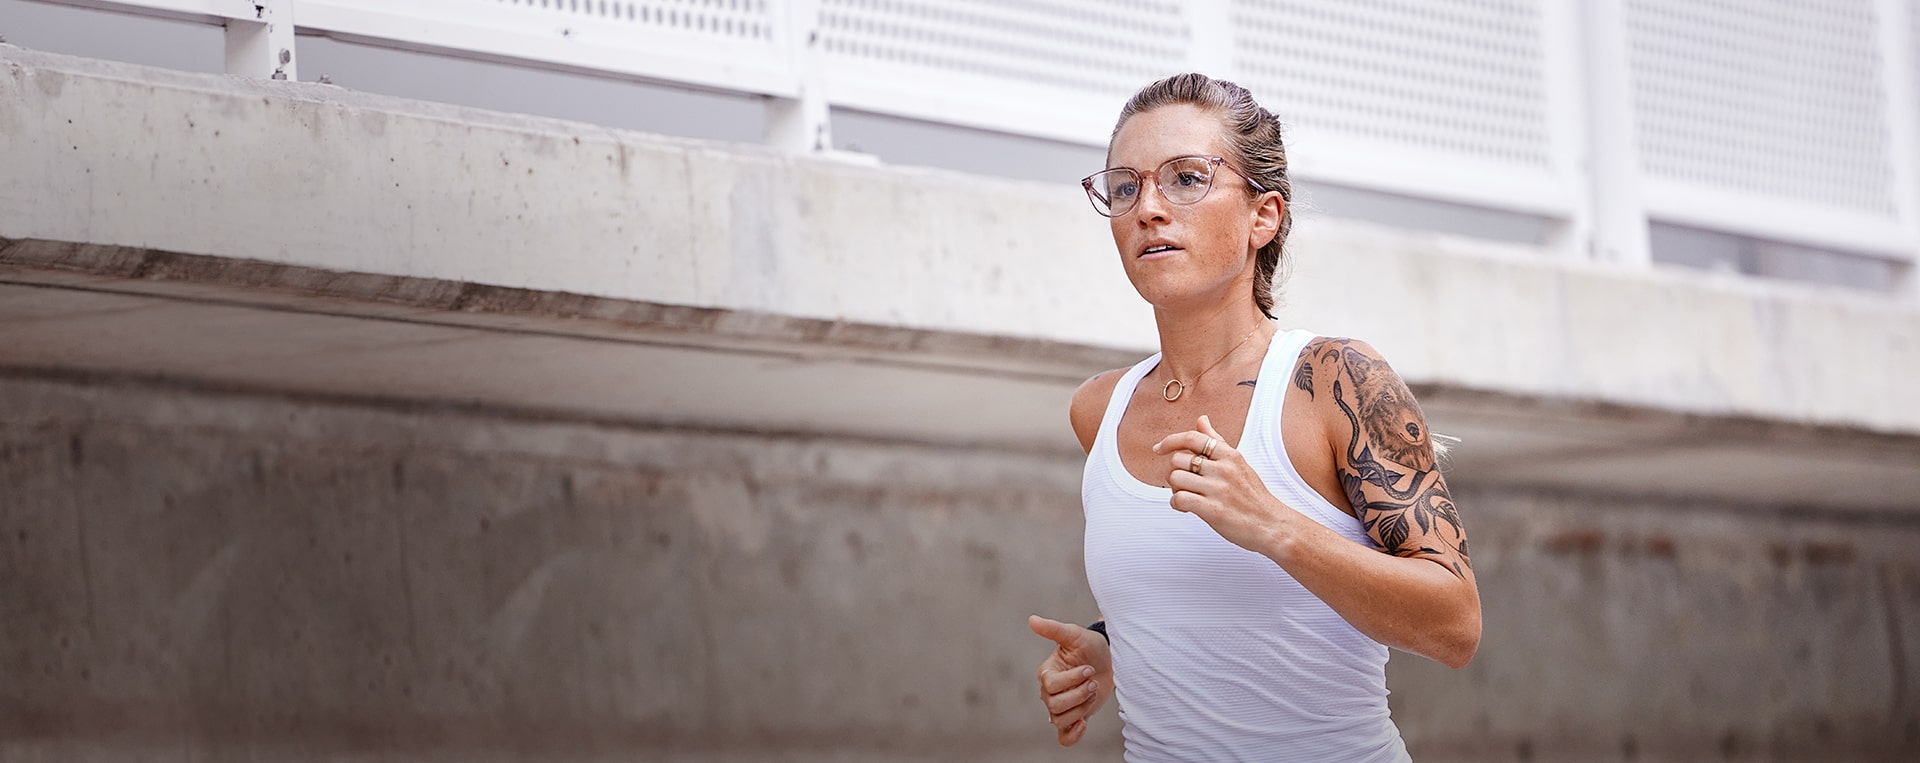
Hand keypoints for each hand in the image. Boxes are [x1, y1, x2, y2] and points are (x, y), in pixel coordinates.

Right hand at [1028, 614, 1112, 745]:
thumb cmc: (1090, 647)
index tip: (1089, 669)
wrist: (1109, 660)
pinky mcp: (1074, 718)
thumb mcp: (1074, 635)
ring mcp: (1061, 707)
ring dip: (1080, 709)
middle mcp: (1049, 692)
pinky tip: (1084, 722)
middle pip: (1055, 705)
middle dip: (1079, 694)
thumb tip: (1032, 620)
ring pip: (1059, 720)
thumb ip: (1053, 629)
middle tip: (1093, 681)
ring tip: (1092, 693)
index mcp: (1046, 674)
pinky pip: (1064, 738)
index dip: (1071, 680)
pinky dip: (1073, 735)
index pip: (1051, 686)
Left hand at [1154, 415, 1290, 553]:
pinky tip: (1187, 507)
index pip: (1192, 437)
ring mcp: (1218, 489)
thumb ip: (1217, 441)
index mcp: (1230, 455)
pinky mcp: (1213, 510)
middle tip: (1185, 483)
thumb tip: (1202, 419)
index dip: (1170, 441)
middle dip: (1175, 472)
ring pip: (1175, 478)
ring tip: (1188, 495)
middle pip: (1178, 459)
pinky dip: (1177, 504)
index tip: (1159, 449)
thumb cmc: (1254, 496)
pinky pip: (1179, 499)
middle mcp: (1224, 469)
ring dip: (1175, 489)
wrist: (1272, 525)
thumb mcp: (1239, 462)